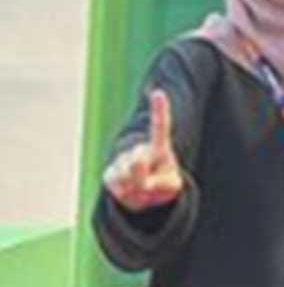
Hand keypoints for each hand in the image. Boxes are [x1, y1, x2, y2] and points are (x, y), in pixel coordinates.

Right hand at [104, 90, 182, 211]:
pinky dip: (122, 192)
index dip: (159, 110)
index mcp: (160, 148)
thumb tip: (142, 182)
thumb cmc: (164, 184)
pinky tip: (128, 189)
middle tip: (149, 185)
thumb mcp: (171, 186)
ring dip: (133, 188)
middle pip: (137, 162)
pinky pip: (113, 184)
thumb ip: (161, 184)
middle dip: (142, 178)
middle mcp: (140, 149)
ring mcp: (123, 159)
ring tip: (140, 188)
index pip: (160, 127)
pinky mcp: (110, 172)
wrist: (145, 193)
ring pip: (123, 175)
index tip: (158, 93)